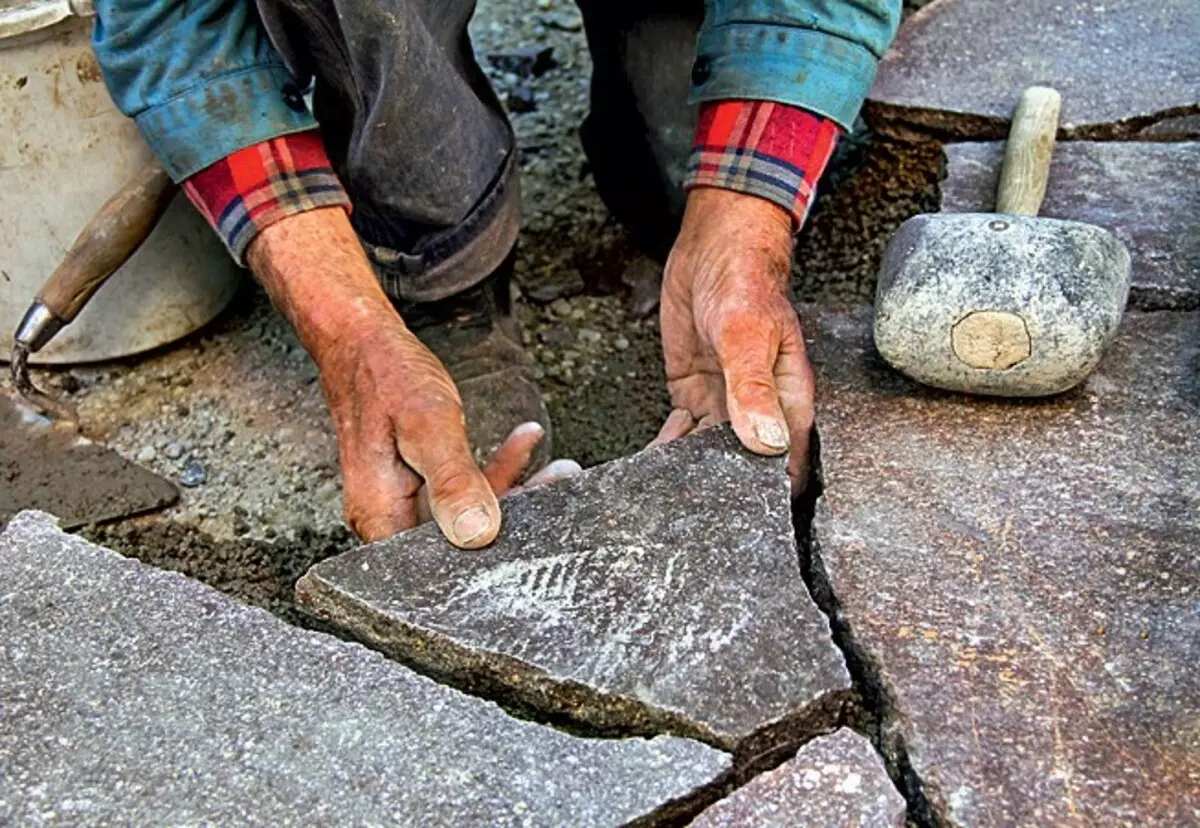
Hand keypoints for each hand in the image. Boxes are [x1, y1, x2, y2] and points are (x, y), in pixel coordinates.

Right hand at [247, 207, 552, 545]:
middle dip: (516, 518)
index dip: (490, 555)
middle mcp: (388, 519)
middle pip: (459, 541)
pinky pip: (462, 491)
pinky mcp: (416, 485)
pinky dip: (495, 470)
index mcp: (381, 518)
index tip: (535, 527)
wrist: (361, 342)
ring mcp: (402, 503)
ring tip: (557, 469)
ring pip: (467, 515)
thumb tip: (476, 534)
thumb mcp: (428, 426)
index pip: (443, 562)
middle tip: (557, 485)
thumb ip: (452, 481)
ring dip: (514, 490)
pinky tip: (524, 443)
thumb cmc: (387, 376)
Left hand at [655, 188, 814, 490]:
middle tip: (686, 519)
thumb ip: (753, 388)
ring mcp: (724, 404)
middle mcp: (759, 410)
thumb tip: (767, 441)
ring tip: (661, 501)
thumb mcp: (747, 335)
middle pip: (744, 468)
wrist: (713, 248)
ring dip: (688, 475)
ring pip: (708, 457)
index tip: (740, 521)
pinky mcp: (694, 394)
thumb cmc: (746, 283)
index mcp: (788, 402)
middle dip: (720, 492)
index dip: (767, 496)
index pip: (785, 465)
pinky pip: (682, 436)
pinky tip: (649, 468)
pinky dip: (668, 451)